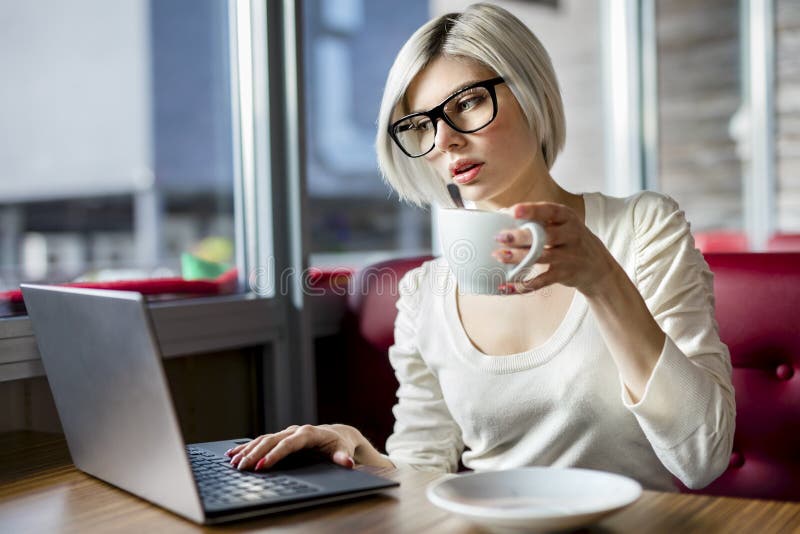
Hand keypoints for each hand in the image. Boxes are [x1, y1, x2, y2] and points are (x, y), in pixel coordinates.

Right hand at [225, 424, 362, 471]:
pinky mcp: (281, 437)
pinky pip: (261, 441)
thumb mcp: (343, 450)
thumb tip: (347, 462)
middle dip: (255, 454)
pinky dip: (247, 447)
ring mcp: (286, 433)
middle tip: (241, 467)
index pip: (289, 444)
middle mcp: (294, 430)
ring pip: (263, 439)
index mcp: (308, 433)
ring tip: (233, 462)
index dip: (275, 455)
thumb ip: (342, 457)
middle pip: (271, 441)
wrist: (337, 435)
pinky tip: (233, 454)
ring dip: (247, 450)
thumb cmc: (339, 444)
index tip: (263, 466)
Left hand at [492, 202, 618, 296]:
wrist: (596, 265)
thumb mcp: (562, 223)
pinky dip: (524, 285)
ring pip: (541, 257)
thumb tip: (503, 213)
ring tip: (499, 255)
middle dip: (521, 236)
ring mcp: (569, 256)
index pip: (550, 211)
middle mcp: (570, 235)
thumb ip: (539, 219)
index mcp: (567, 217)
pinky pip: (542, 281)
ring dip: (518, 257)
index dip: (532, 211)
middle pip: (544, 235)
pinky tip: (507, 285)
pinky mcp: (564, 274)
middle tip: (500, 237)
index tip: (514, 211)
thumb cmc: (568, 238)